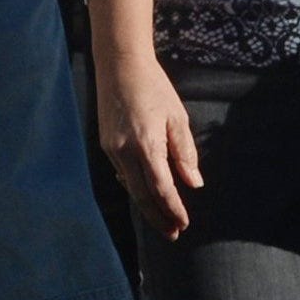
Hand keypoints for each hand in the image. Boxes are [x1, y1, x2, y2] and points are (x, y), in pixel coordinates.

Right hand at [96, 54, 201, 240]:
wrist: (119, 65)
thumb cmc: (154, 88)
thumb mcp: (177, 118)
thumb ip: (185, 153)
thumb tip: (193, 184)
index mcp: (146, 144)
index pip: (161, 188)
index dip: (173, 209)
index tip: (184, 225)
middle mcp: (124, 150)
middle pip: (142, 195)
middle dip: (158, 217)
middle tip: (173, 234)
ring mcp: (111, 148)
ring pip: (130, 186)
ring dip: (147, 204)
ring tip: (163, 219)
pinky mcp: (106, 143)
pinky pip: (121, 172)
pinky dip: (135, 186)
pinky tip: (146, 193)